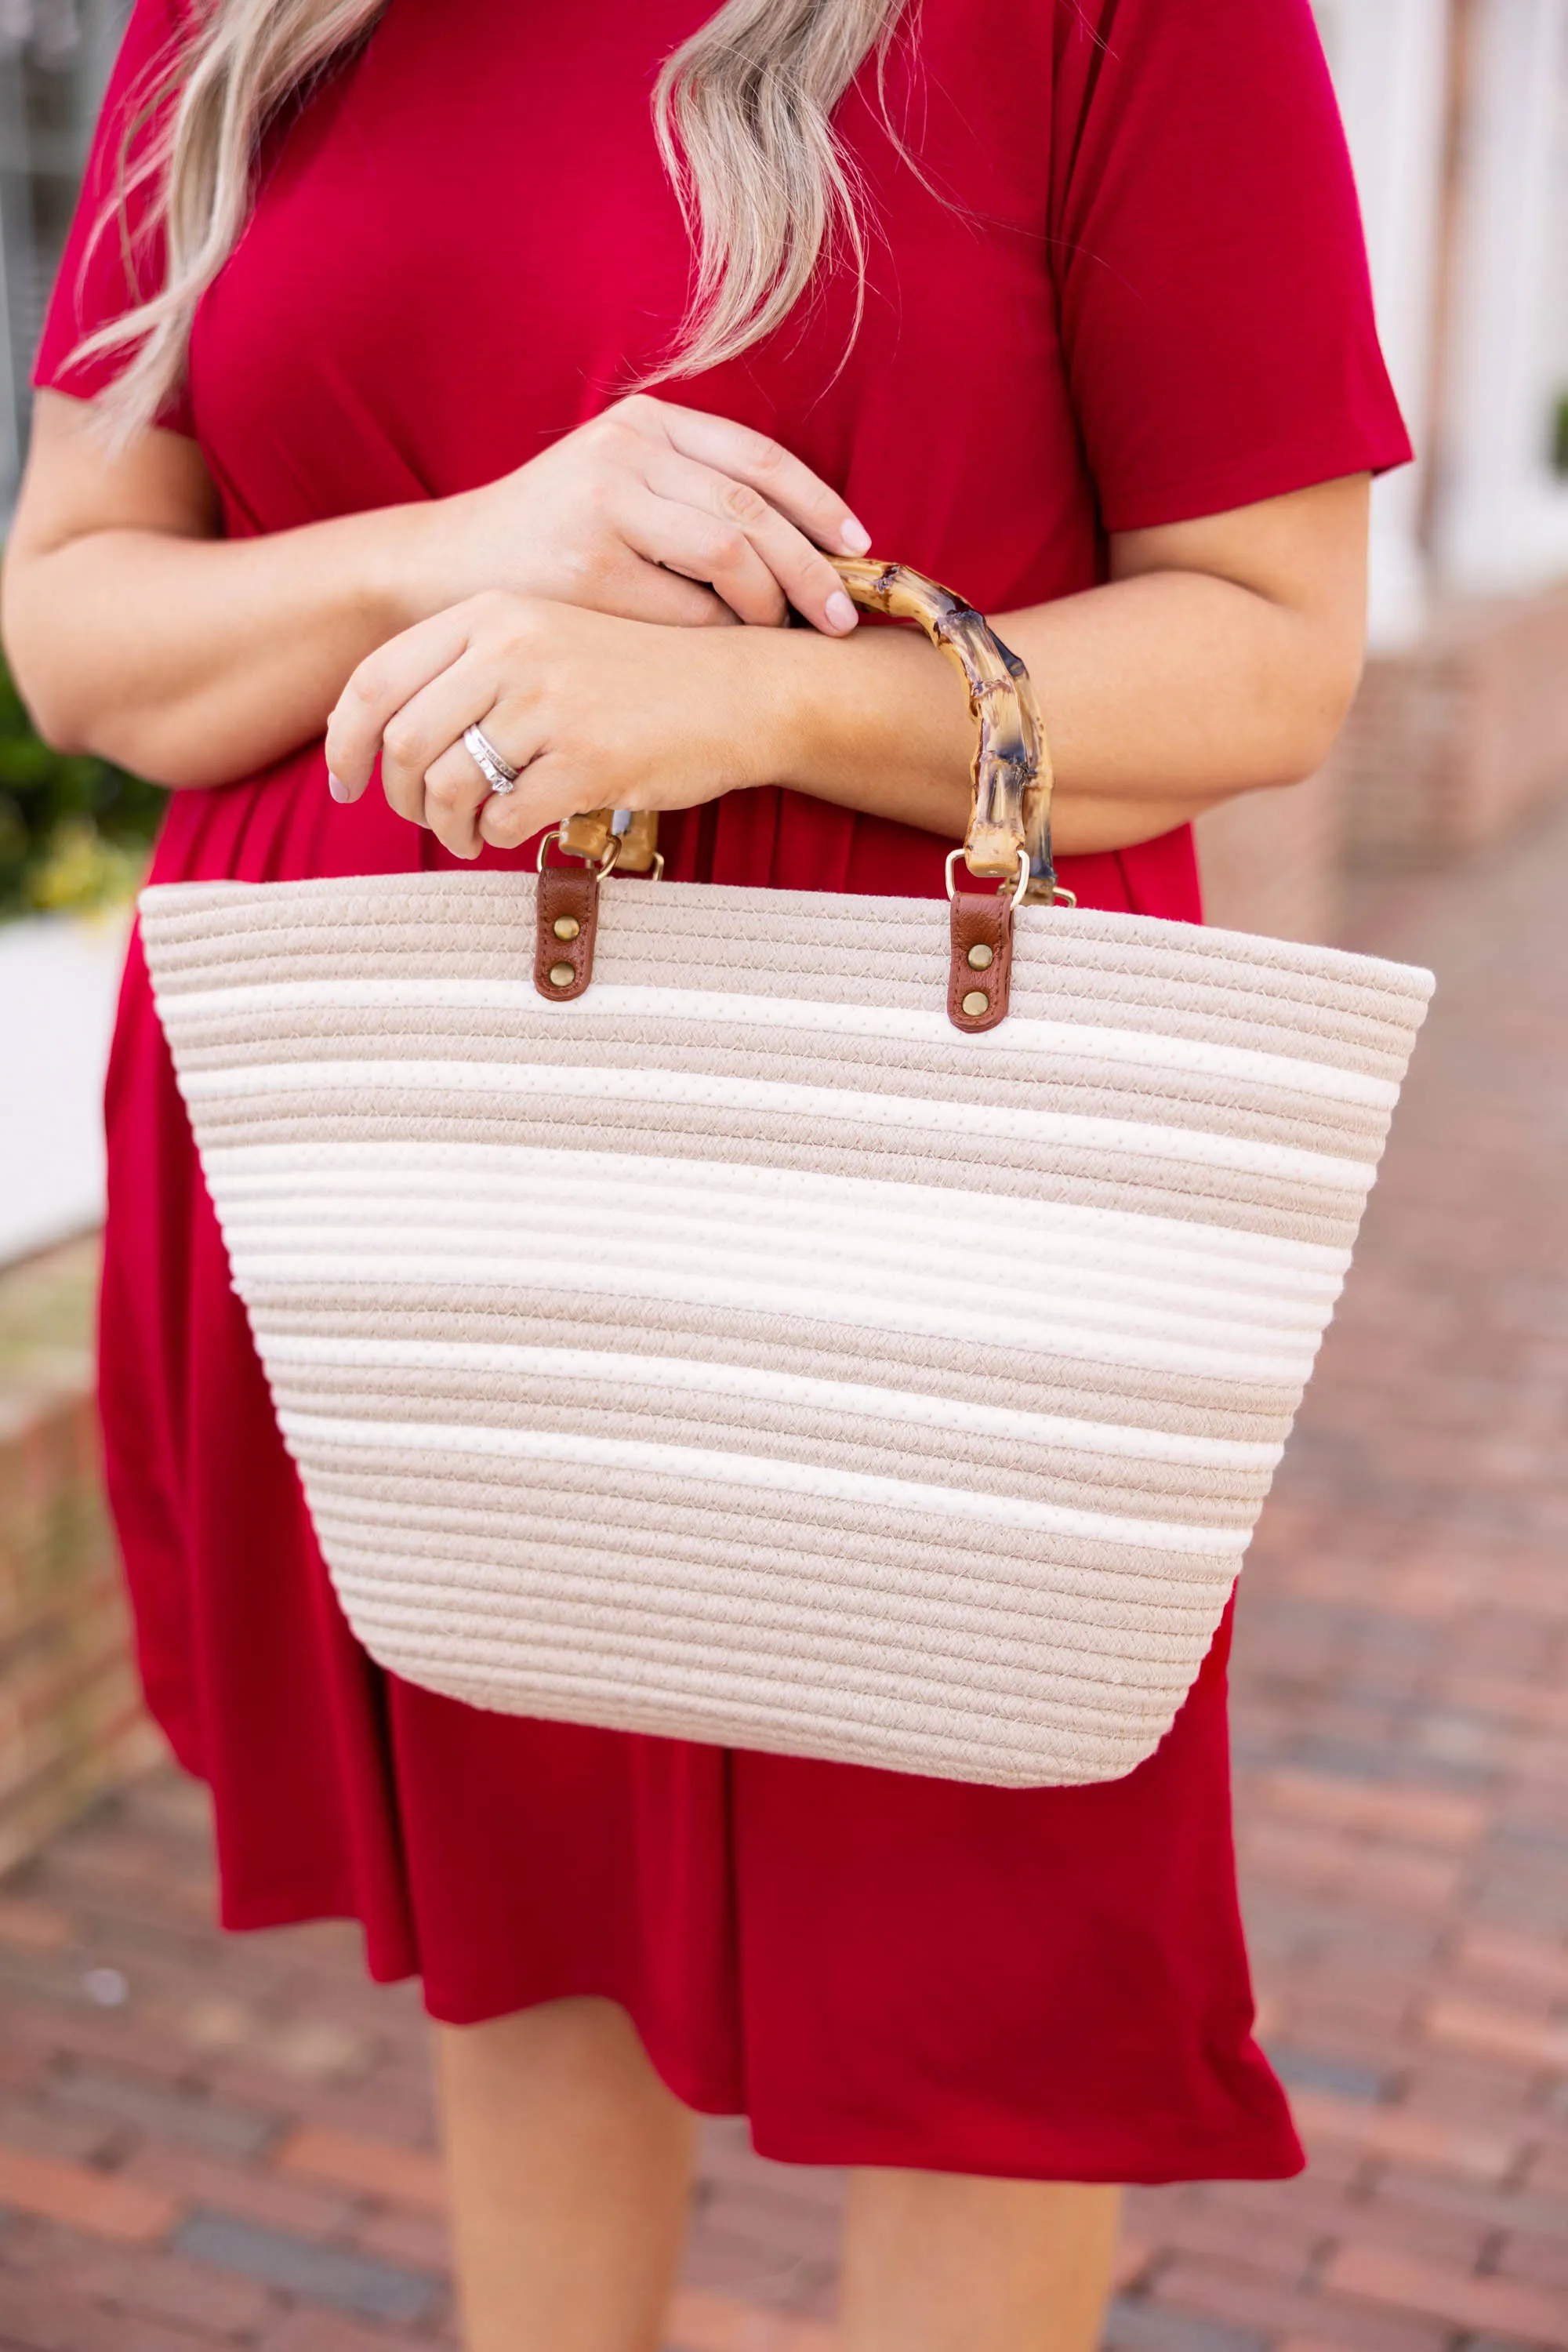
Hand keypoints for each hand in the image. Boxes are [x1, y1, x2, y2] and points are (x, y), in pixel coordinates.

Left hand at [326, 592, 799, 854]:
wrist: (743, 690)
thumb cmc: (640, 678)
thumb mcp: (548, 642)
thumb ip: (472, 671)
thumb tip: (385, 738)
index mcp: (492, 613)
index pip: (376, 679)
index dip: (343, 742)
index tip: (345, 782)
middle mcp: (512, 649)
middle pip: (403, 742)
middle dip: (401, 798)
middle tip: (425, 821)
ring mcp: (551, 704)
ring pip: (447, 786)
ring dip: (446, 828)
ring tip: (469, 836)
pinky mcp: (588, 759)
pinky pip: (504, 816)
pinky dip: (497, 835)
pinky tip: (516, 830)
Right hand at [401, 394, 868, 637]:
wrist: (443, 571)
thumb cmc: (544, 543)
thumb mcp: (614, 488)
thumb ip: (686, 494)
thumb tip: (801, 545)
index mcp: (643, 424)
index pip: (756, 457)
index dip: (818, 504)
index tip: (859, 546)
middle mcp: (626, 451)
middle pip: (753, 507)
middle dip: (811, 566)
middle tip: (840, 614)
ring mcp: (605, 504)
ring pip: (729, 552)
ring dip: (771, 602)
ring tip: (787, 634)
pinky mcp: (588, 565)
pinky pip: (685, 606)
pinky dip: (720, 631)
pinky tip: (732, 650)